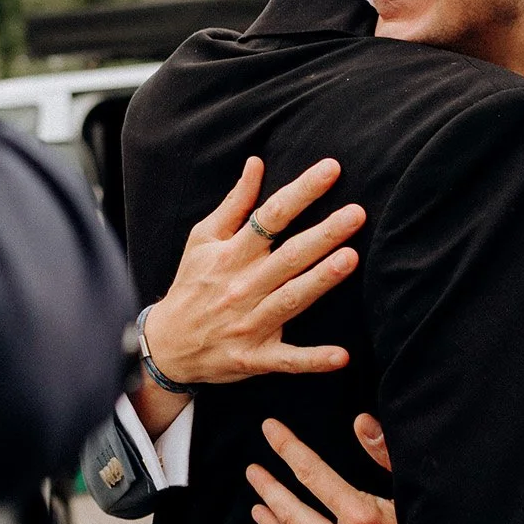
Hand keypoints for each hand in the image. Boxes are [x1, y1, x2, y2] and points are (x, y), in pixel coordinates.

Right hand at [143, 156, 364, 388]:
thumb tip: (257, 163)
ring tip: (350, 259)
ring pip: (290, 299)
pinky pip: (287, 360)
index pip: (270, 216)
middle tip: (357, 213)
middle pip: (288, 256)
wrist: (166, 345)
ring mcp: (250, 323)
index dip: (302, 192)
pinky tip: (342, 356)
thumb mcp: (203, 239)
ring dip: (320, 281)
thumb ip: (234, 204)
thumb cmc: (191, 284)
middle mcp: (242, 286)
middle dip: (323, 234)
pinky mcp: (255, 358)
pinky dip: (313, 360)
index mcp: (231, 254)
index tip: (331, 169)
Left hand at [247, 415, 414, 523]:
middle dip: (269, 489)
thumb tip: (360, 422)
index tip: (269, 430)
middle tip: (252, 472)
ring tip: (258, 511)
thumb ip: (387, 455)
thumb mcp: (420, 491)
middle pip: (294, 515)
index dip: (287, 448)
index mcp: (363, 518)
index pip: (311, 474)